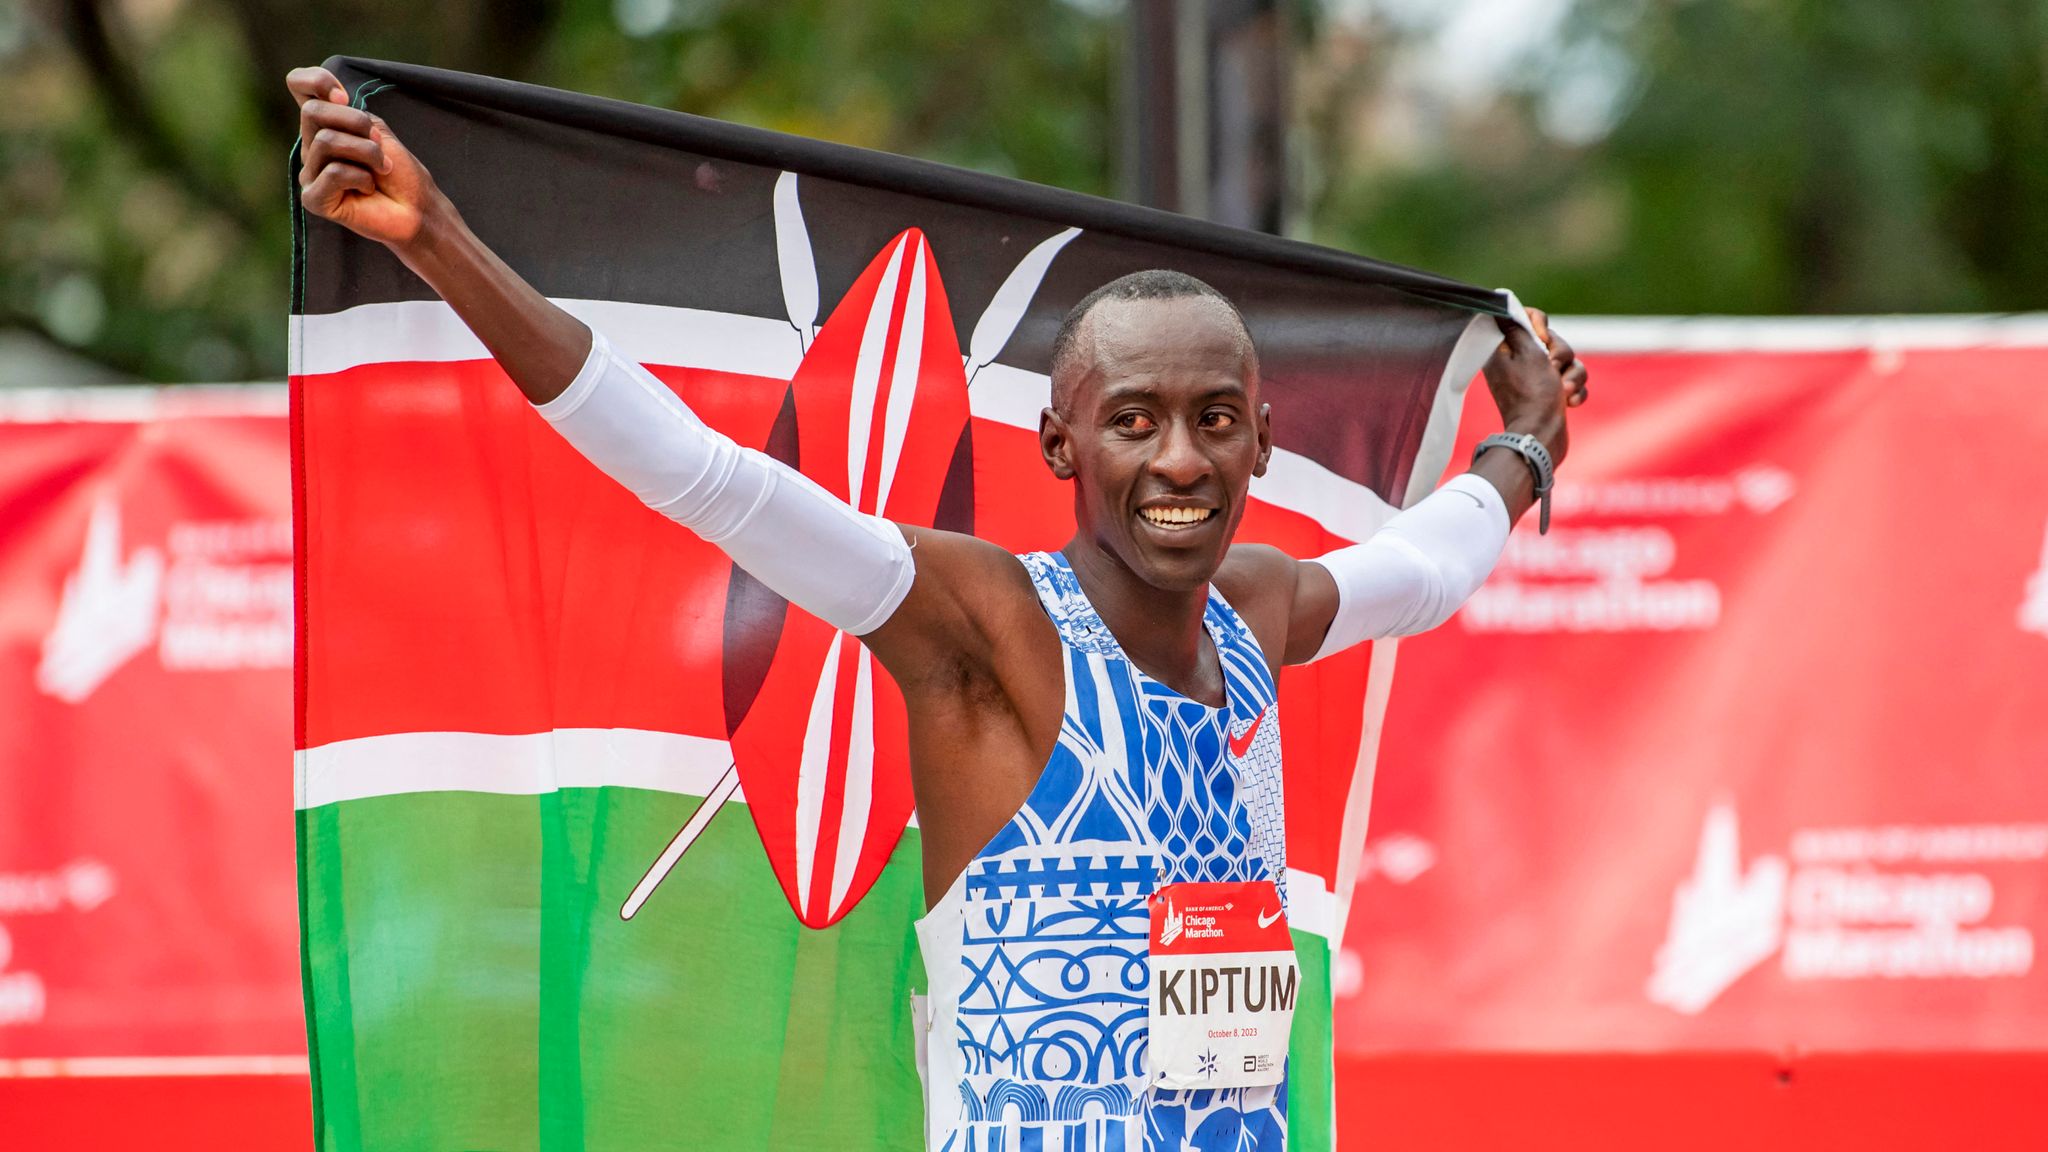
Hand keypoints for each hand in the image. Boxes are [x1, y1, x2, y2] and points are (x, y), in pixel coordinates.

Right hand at [289, 66, 438, 249]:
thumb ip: (348, 112)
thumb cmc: (399, 172)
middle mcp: (311, 148)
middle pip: (312, 112)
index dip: (316, 81)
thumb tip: (327, 102)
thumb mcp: (376, 130)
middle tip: (378, 143)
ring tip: (381, 169)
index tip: (343, 97)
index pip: (298, 85)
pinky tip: (368, 189)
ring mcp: (309, 174)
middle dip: (356, 123)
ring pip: (326, 140)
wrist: (417, 209)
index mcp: (324, 126)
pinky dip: (361, 178)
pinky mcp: (313, 199)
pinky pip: (334, 172)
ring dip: (366, 152)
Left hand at [1480, 306, 1587, 462]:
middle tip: (1554, 368)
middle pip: (1553, 340)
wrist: (1541, 438)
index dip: (1539, 323)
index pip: (1525, 318)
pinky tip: (1569, 403)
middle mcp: (1519, 363)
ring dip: (1572, 375)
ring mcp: (1538, 379)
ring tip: (1564, 391)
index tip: (1541, 338)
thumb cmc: (1533, 395)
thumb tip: (1499, 307)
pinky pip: (1573, 381)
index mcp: (1504, 350)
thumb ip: (1518, 327)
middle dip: (1561, 353)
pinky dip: (1575, 391)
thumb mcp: (1526, 353)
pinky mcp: (1553, 394)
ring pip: (1568, 361)